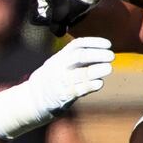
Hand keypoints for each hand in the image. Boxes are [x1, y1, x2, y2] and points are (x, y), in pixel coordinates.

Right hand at [0, 36, 114, 138]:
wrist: (31, 100)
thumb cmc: (51, 82)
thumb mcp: (57, 65)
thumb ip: (74, 59)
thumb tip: (101, 54)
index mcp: (59, 58)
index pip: (77, 45)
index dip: (93, 42)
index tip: (108, 44)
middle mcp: (58, 67)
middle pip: (79, 57)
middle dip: (97, 55)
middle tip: (111, 56)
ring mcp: (60, 82)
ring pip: (80, 73)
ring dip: (96, 70)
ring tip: (109, 68)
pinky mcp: (61, 96)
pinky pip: (77, 90)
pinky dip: (90, 86)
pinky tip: (99, 83)